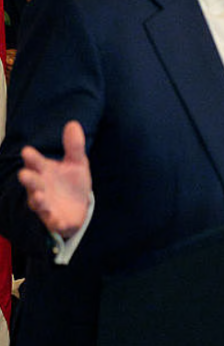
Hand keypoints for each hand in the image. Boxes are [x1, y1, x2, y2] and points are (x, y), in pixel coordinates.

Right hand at [18, 121, 92, 239]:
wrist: (78, 206)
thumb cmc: (71, 182)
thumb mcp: (76, 163)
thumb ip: (74, 146)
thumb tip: (73, 123)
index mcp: (44, 171)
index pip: (36, 163)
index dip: (32, 158)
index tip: (27, 151)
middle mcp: (40, 188)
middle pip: (32, 183)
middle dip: (28, 179)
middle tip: (23, 173)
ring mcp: (46, 204)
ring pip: (38, 203)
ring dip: (37, 200)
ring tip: (38, 196)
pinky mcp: (54, 220)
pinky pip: (52, 222)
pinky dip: (53, 221)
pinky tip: (57, 220)